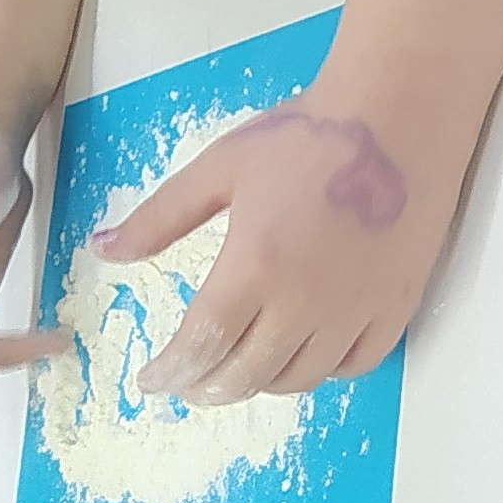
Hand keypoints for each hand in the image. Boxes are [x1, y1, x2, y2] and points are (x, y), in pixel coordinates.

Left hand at [99, 97, 442, 403]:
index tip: (152, 382)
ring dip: (259, 383)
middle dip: (206, 388)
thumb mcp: (220, 166)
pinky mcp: (396, 307)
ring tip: (241, 367)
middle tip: (190, 383)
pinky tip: (303, 354)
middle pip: (245, 376)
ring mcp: (355, 310)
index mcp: (255, 265)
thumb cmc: (306, 135)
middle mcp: (304, 302)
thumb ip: (160, 217)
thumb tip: (102, 251)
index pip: (202, 345)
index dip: (172, 373)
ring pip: (298, 380)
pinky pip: (353, 366)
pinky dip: (320, 371)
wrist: (400, 115)